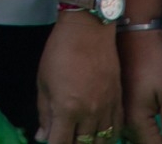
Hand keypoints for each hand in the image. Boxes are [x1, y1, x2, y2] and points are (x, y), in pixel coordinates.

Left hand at [36, 14, 120, 143]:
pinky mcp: (118, 101)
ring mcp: (107, 108)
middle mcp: (89, 113)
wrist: (88, 30)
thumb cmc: (60, 51)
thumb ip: (44, 113)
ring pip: (101, 142)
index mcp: (67, 109)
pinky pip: (116, 129)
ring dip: (89, 143)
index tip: (51, 143)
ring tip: (80, 138)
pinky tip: (99, 134)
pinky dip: (107, 136)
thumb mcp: (43, 81)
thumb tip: (43, 136)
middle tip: (64, 137)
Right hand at [116, 30, 161, 142]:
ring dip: (154, 140)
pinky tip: (157, 127)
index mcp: (137, 123)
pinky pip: (132, 131)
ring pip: (138, 141)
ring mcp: (118, 117)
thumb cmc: (155, 62)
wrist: (134, 35)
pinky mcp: (119, 110)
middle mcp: (123, 125)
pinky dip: (146, 133)